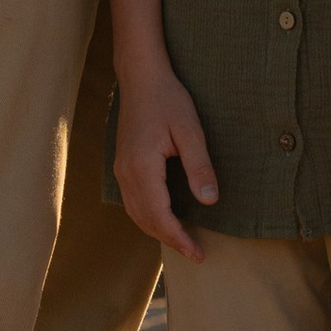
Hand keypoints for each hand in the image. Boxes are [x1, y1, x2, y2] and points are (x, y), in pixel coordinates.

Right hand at [111, 63, 217, 262]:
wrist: (141, 77)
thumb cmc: (168, 99)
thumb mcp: (191, 131)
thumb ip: (199, 167)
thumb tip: (209, 201)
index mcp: (141, 167)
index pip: (160, 216)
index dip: (179, 238)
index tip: (199, 254)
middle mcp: (126, 173)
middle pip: (145, 220)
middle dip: (170, 240)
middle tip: (196, 253)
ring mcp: (121, 169)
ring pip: (136, 213)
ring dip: (158, 231)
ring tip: (183, 241)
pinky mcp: (123, 165)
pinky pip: (133, 202)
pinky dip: (148, 217)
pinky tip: (165, 218)